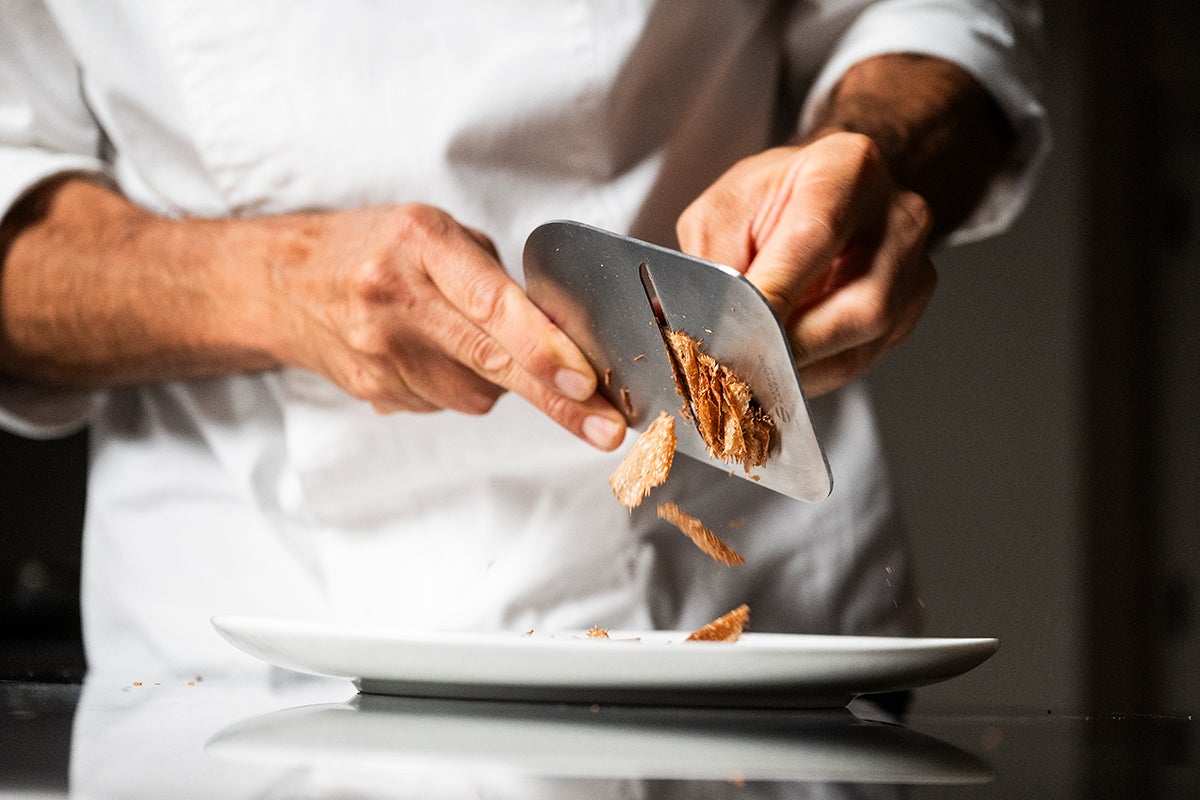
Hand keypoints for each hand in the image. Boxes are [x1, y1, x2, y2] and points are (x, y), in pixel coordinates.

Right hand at [261, 203, 626, 448]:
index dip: (544, 350)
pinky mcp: (374, 391)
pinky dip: (458, 386)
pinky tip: (430, 355)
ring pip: (476, 394)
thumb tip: (561, 337)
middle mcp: (395, 298)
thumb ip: (495, 279)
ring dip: (497, 381)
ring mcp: (379, 352)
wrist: (285, 282)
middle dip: (557, 400)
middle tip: (608, 430)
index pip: (493, 304)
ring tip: (463, 342)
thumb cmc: (378, 248)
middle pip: (492, 362)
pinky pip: (445, 404)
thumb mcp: (437, 234)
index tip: (585, 382)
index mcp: (420, 244)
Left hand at [675, 132, 935, 396]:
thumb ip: (718, 258)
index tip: (737, 330)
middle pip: (858, 307)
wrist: (826, 194)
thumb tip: (714, 319)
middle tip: (741, 362)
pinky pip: (859, 361)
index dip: (774, 295)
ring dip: (800, 366)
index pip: (815, 238)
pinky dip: (812, 372)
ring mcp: (914, 270)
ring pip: (861, 345)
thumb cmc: (772, 198)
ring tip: (753, 365)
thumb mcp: (725, 208)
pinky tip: (781, 364)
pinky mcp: (910, 313)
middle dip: (791, 345)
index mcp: (849, 169)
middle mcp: (899, 218)